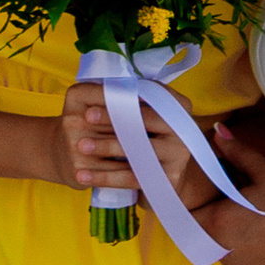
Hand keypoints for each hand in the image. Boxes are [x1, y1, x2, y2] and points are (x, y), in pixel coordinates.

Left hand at [53, 86, 212, 209]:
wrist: (157, 176)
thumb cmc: (142, 137)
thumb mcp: (141, 116)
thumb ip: (131, 99)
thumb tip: (103, 85)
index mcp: (178, 106)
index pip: (150, 95)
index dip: (123, 94)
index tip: (98, 94)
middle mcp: (183, 129)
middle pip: (143, 120)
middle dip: (113, 118)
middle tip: (85, 117)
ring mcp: (178, 155)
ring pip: (136, 149)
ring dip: (106, 146)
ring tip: (81, 145)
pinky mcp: (168, 180)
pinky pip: (131, 177)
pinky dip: (104, 177)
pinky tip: (83, 175)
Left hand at [199, 126, 264, 264]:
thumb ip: (238, 153)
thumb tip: (218, 130)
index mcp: (217, 224)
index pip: (189, 216)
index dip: (199, 205)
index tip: (214, 196)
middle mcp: (221, 252)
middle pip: (208, 234)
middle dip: (219, 220)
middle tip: (242, 207)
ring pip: (226, 251)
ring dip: (235, 239)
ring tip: (261, 225)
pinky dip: (251, 255)